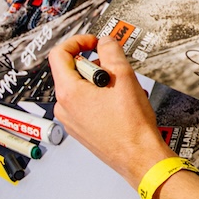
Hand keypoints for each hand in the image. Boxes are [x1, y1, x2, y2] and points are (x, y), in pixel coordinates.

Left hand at [48, 34, 169, 188]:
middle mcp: (64, 107)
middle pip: (71, 71)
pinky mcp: (81, 129)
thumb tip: (105, 41)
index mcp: (69, 93)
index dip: (78, 41)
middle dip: (95, 64)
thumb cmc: (131, 127)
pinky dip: (101, 97)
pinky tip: (120, 104)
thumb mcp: (125, 77)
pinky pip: (85, 104)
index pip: (59, 54)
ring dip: (100, 82)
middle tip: (116, 70)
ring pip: (80, 88)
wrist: (139, 157)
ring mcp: (71, 120)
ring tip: (123, 91)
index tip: (94, 42)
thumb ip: (111, 51)